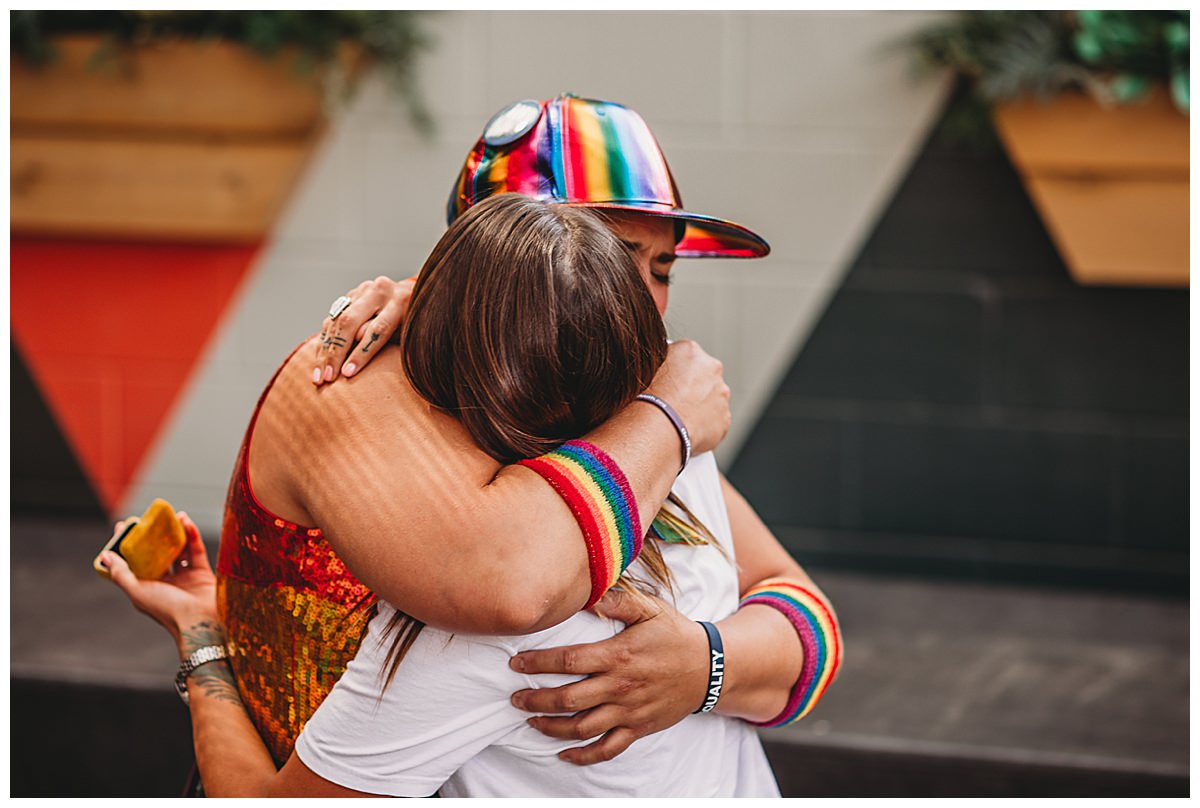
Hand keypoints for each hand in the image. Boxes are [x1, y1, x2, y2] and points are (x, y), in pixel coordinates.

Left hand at [100, 512, 218, 649]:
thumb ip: (120, 574)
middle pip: (157, 554)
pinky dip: (191, 535)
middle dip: (153, 536)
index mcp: (147, 588)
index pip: (134, 563)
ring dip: (174, 533)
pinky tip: (185, 522)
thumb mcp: (137, 591)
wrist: (200, 621)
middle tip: (150, 518)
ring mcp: (184, 577)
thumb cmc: (166, 609)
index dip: (128, 545)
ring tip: (171, 516)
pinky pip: (195, 550)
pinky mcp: (202, 572)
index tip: (124, 525)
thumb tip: (105, 556)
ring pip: (178, 550)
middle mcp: (165, 582)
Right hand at [314, 275, 415, 384]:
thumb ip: (390, 339)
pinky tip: (319, 362)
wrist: (413, 297)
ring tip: (320, 376)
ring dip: (325, 351)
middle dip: (336, 352)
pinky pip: (331, 320)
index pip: (377, 329)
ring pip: (336, 321)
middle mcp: (378, 291)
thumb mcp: (410, 334)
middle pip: (350, 322)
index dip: (361, 353)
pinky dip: (324, 343)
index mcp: (400, 300)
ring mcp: (362, 291)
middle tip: (328, 377)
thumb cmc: (415, 325)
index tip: (348, 373)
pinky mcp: (350, 296)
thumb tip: (359, 342)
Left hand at [508, 589, 709, 764]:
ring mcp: (629, 711)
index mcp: (618, 655)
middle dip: (535, 700)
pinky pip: (607, 749)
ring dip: (551, 727)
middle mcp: (620, 687)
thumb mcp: (651, 608)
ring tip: (531, 720)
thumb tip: (589, 596)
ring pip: (582, 728)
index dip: (538, 663)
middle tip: (515, 698)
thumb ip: (619, 601)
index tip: (516, 663)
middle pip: (568, 699)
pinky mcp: (638, 728)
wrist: (710, 667)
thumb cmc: (674, 634)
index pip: (568, 661)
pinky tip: (563, 753)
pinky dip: (583, 756)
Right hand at [645, 339, 730, 455]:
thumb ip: (661, 364)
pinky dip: (705, 426)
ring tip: (680, 418)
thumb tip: (660, 368)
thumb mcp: (645, 369)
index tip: (669, 384)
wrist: (659, 426)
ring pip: (712, 399)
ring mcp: (721, 394)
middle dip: (693, 387)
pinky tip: (688, 429)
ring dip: (700, 406)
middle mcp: (711, 368)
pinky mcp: (724, 418)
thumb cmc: (646, 398)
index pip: (686, 357)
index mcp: (690, 350)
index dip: (676, 372)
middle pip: (704, 376)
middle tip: (675, 401)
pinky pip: (716, 421)